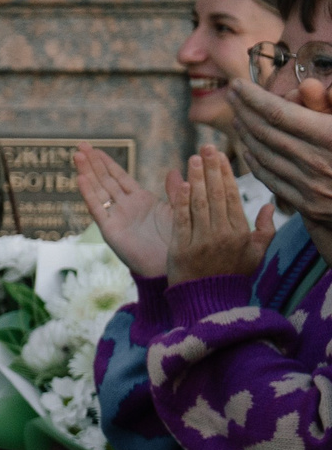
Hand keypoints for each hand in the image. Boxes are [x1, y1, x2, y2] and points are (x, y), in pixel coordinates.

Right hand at [75, 144, 167, 275]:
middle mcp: (125, 207)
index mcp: (141, 201)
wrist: (173, 267)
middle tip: (80, 145)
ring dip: (88, 172)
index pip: (119, 177)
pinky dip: (88, 193)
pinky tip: (80, 179)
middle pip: (105, 180)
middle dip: (93, 163)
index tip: (96, 148)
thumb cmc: (179, 242)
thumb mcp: (180, 210)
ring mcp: (116, 218)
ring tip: (77, 155)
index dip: (107, 163)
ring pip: (99, 190)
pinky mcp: (111, 230)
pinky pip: (98, 208)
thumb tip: (174, 171)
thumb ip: (174, 191)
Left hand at [166, 145, 273, 285]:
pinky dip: (181, 201)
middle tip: (206, 148)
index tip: (220, 155)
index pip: (233, 197)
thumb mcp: (256, 254)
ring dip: (196, 179)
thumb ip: (265, 230)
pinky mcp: (181, 249)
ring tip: (193, 159)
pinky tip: (180, 183)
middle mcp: (223, 235)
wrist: (209, 301)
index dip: (226, 175)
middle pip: (217, 196)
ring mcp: (201, 242)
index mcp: (241, 233)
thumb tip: (269, 206)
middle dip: (211, 170)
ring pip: (200, 204)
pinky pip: (182, 220)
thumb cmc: (233, 275)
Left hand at [227, 73, 331, 223]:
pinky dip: (255, 162)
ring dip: (245, 133)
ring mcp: (310, 186)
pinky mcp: (307, 205)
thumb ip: (330, 104)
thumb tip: (306, 85)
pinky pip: (271, 179)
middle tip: (231, 94)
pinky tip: (248, 149)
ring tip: (237, 117)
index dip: (253, 97)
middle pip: (265, 132)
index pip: (278, 113)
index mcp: (330, 137)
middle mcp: (316, 162)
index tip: (238, 84)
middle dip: (243, 110)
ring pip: (264, 155)